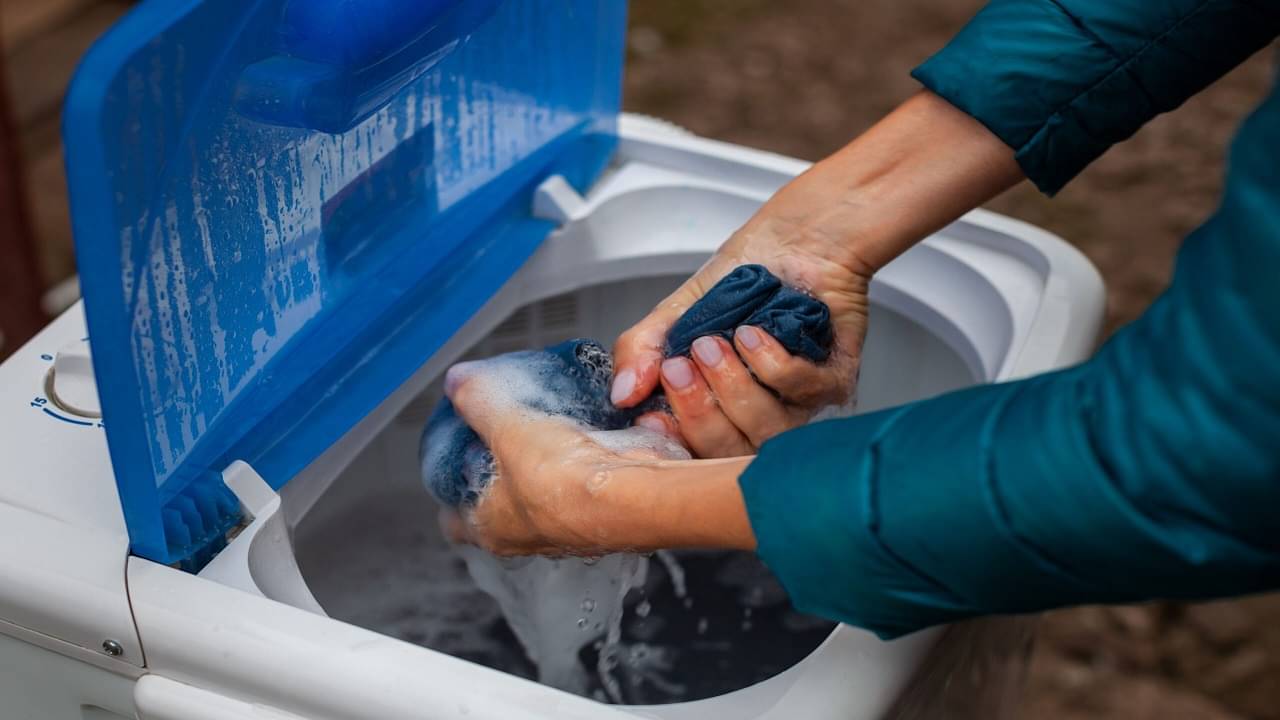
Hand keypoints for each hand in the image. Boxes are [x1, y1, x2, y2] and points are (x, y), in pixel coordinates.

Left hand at [438, 360, 755, 556]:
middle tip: (496, 436)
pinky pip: (582, 483)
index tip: (450, 464)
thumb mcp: (508, 426)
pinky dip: (579, 459)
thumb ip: (479, 402)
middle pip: (500, 505)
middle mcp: (529, 537)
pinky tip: (581, 429)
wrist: (634, 494)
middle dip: (497, 473)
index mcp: (492, 527)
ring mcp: (568, 528)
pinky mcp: (603, 512)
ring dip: (542, 465)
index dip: (448, 492)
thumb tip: (458, 381)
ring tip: (540, 426)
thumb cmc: (564, 478)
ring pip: (543, 494)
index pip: (454, 521)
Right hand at [612, 91, 1021, 457]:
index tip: (652, 415)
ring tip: (718, 342)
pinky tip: (755, 334)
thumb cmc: (746, 276)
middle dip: (698, 410)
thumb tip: (622, 393)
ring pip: (766, 430)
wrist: (797, 237)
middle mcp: (756, 413)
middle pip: (727, 451)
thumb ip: (642, 352)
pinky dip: (773, 364)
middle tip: (680, 366)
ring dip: (735, 386)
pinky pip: (801, 393)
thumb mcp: (676, 314)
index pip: (692, 452)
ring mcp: (796, 404)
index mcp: (716, 406)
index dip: (672, 442)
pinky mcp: (832, 382)